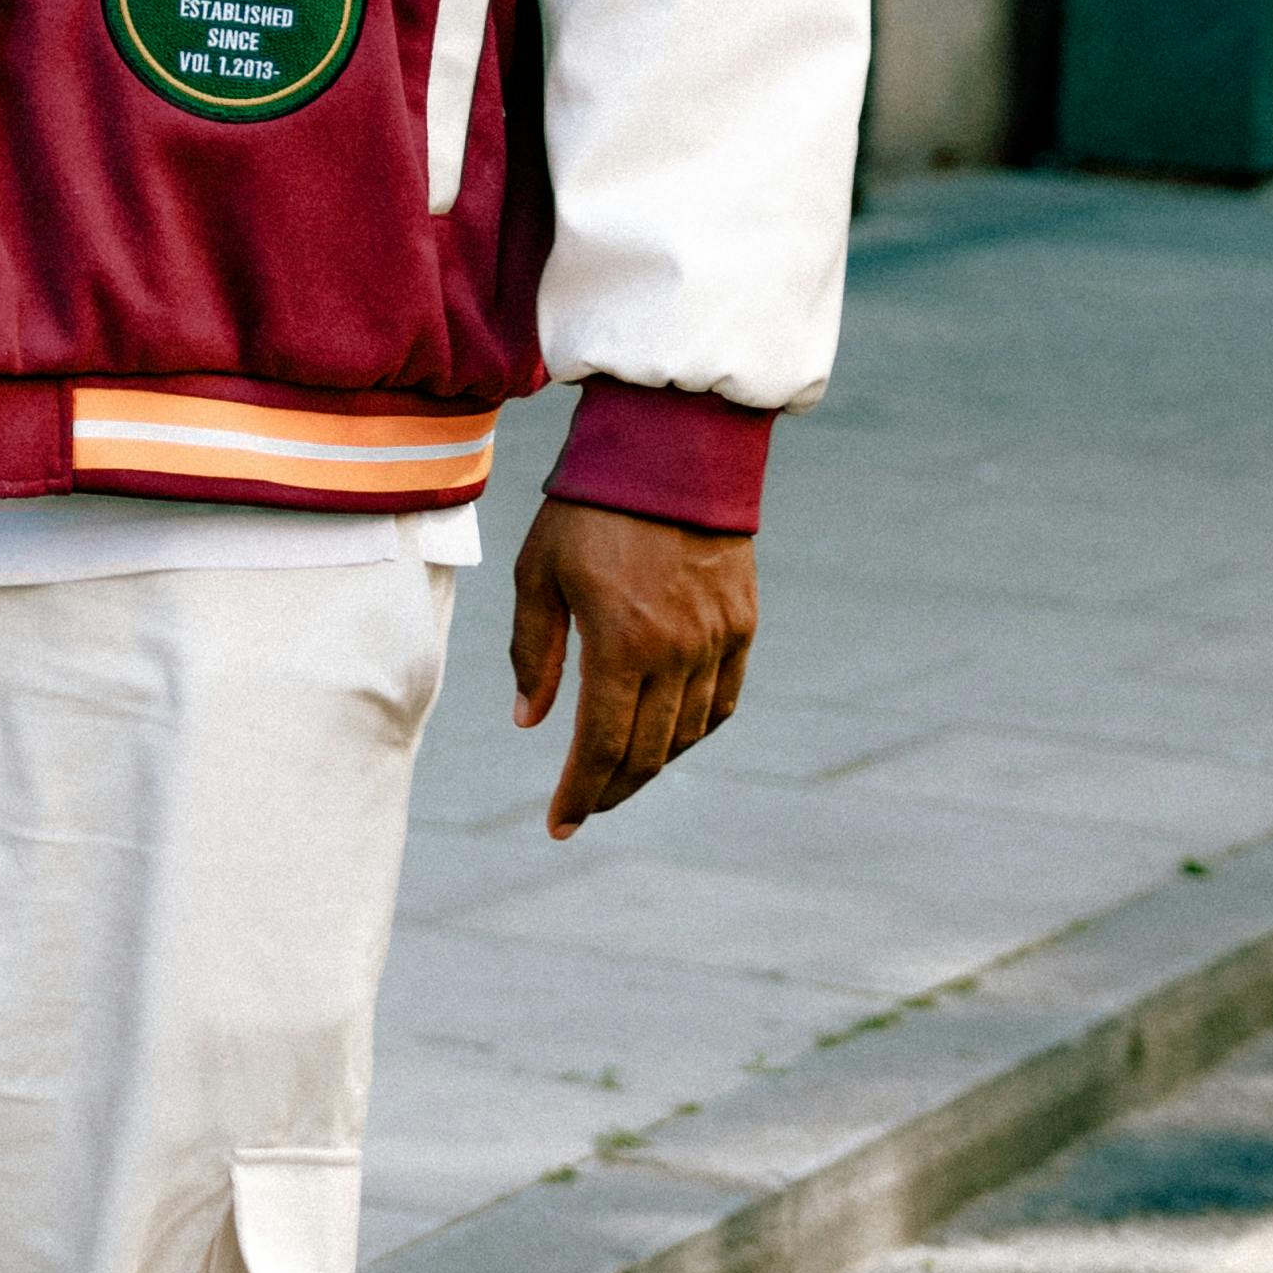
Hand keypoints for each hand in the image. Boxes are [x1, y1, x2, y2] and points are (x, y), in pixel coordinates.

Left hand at [509, 496, 756, 839]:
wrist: (672, 447)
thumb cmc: (589, 506)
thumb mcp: (538, 574)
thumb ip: (532, 652)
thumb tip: (530, 721)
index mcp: (620, 644)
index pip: (601, 747)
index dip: (580, 795)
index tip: (559, 825)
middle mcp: (677, 653)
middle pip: (647, 754)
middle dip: (611, 790)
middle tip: (584, 808)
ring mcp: (717, 640)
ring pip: (688, 734)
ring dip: (652, 765)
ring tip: (619, 774)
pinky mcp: (743, 623)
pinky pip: (724, 701)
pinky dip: (695, 731)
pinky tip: (670, 737)